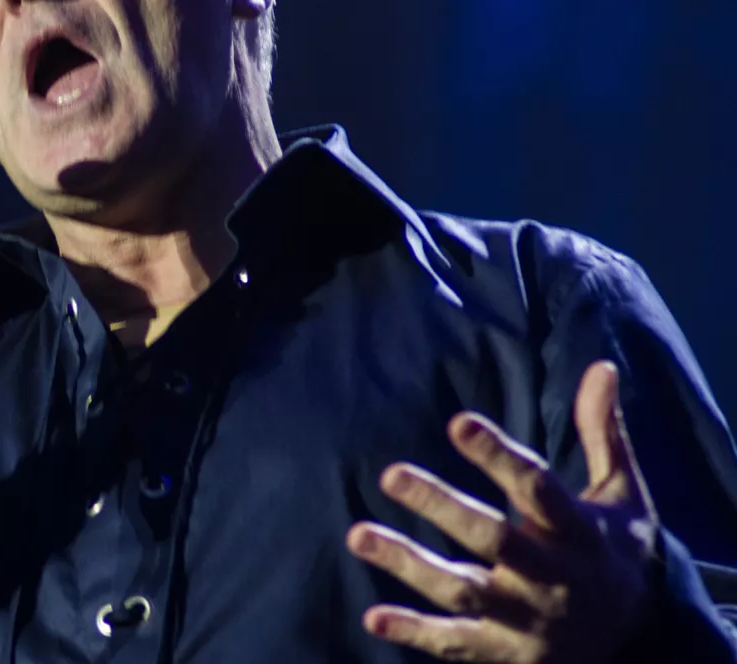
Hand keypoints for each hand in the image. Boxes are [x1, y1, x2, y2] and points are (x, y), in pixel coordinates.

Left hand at [346, 361, 659, 662]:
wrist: (643, 639)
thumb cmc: (614, 551)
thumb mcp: (621, 494)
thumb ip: (601, 432)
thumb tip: (600, 367)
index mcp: (579, 532)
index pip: (537, 488)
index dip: (499, 456)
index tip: (458, 423)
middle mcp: (552, 576)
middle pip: (493, 539)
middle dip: (442, 507)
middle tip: (390, 473)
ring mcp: (527, 619)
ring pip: (464, 590)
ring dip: (410, 565)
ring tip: (358, 534)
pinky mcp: (505, 652)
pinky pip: (457, 643)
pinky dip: (416, 634)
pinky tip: (374, 618)